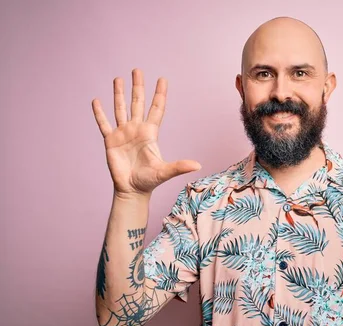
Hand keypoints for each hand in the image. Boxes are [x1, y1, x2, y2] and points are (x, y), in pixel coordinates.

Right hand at [91, 68, 201, 196]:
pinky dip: (100, 113)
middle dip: (138, 87)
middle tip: (138, 70)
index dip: (159, 94)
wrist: (132, 190)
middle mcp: (136, 129)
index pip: (156, 109)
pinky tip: (96, 100)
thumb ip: (179, 166)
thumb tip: (197, 166)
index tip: (162, 79)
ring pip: (120, 109)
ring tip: (118, 78)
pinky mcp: (110, 141)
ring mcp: (123, 134)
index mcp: (150, 133)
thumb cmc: (149, 181)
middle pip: (138, 103)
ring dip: (119, 94)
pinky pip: (104, 124)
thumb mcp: (164, 171)